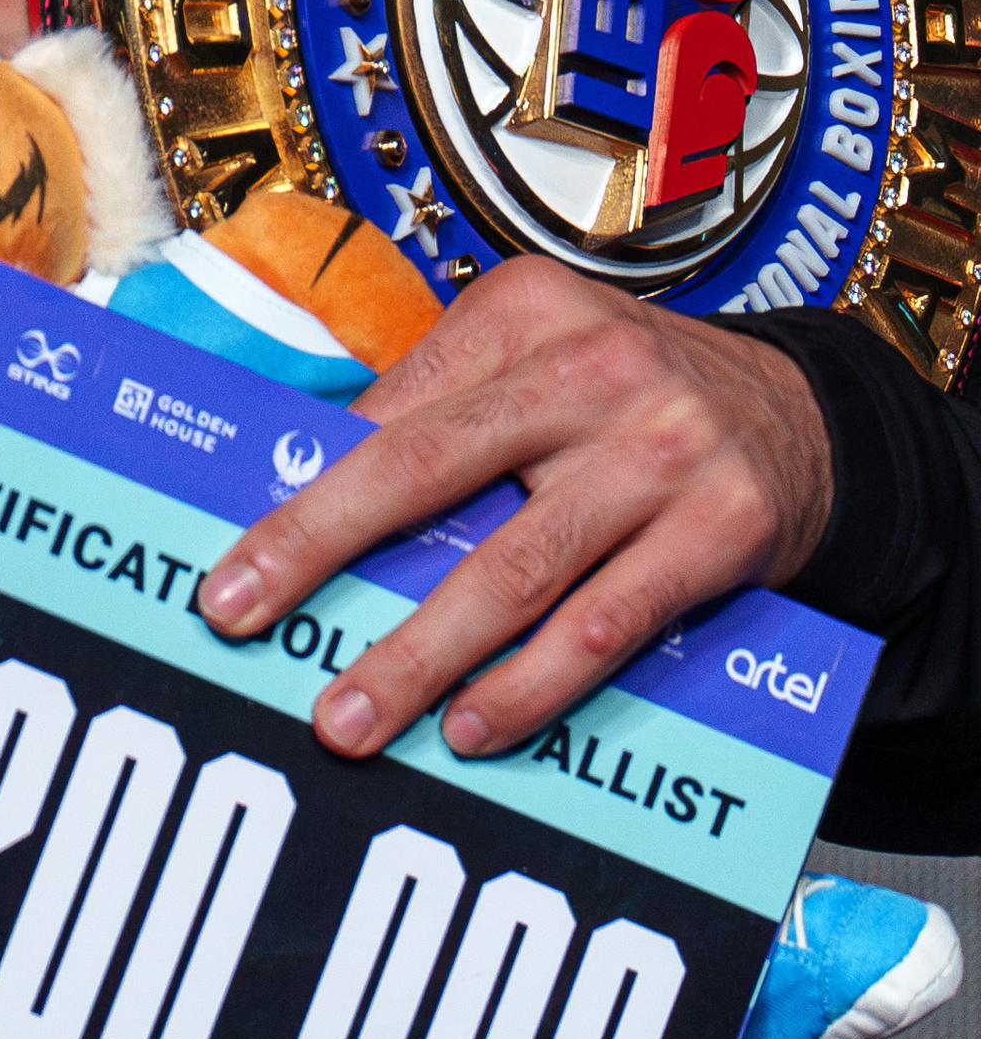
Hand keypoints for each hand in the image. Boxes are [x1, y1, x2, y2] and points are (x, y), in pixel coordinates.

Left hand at [193, 254, 835, 759]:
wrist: (807, 417)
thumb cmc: (629, 399)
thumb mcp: (540, 359)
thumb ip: (441, 409)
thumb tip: (303, 494)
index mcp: (521, 312)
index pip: (388, 409)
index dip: (304, 489)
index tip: (231, 559)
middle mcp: (588, 368)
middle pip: (423, 467)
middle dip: (316, 547)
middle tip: (238, 614)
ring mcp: (660, 448)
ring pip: (512, 568)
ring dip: (418, 654)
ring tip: (348, 715)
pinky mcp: (720, 528)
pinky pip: (606, 624)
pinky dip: (531, 685)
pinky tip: (471, 726)